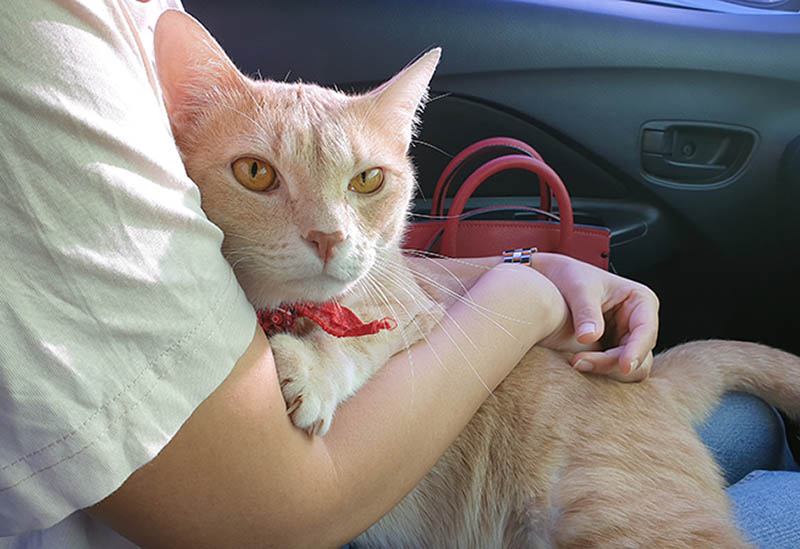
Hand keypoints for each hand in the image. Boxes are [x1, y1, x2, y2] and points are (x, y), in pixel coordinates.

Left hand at [531, 253, 658, 381]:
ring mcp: (626, 338)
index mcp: (641, 301)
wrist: (549, 280)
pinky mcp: (611, 350)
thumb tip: (589, 338)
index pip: (646, 330)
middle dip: (613, 362)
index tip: (624, 366)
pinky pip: (612, 368)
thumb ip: (586, 312)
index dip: (637, 350)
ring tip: (575, 362)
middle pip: (640, 354)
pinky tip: (577, 363)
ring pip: (628, 366)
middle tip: (580, 362)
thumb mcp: (578, 288)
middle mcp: (638, 322)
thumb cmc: (569, 276)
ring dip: (605, 369)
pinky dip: (598, 370)